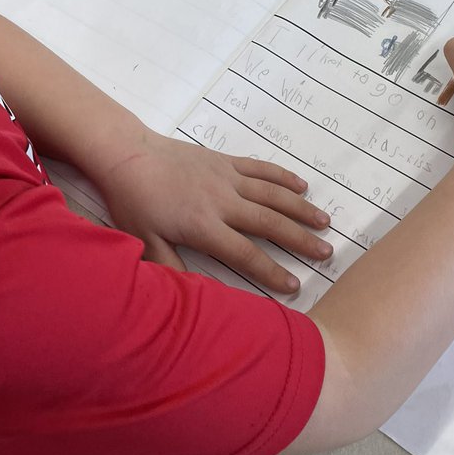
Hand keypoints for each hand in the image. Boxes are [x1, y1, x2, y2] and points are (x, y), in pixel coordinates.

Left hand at [98, 132, 332, 294]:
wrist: (128, 154)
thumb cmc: (135, 202)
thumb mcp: (146, 242)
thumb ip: (170, 270)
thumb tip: (192, 299)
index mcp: (204, 225)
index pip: (245, 254)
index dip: (271, 271)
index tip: (294, 286)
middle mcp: (223, 201)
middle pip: (269, 223)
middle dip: (299, 240)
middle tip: (326, 252)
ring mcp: (227, 178)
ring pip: (272, 194)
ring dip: (300, 208)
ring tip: (324, 221)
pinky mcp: (226, 161)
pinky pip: (261, 168)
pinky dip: (283, 176)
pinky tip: (302, 185)